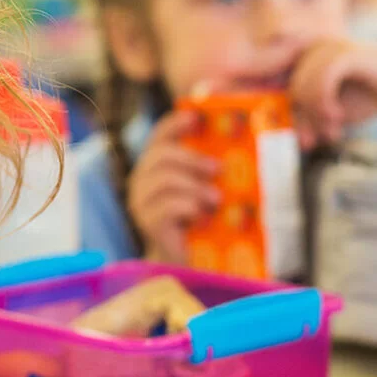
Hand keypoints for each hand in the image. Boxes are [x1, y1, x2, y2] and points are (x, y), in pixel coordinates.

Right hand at [126, 111, 219, 263]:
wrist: (187, 259)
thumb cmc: (201, 219)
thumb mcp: (206, 188)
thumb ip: (211, 169)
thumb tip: (235, 151)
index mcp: (156, 166)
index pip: (160, 134)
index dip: (175, 122)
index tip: (196, 117)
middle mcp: (143, 180)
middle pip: (161, 154)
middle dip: (192, 158)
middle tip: (217, 168)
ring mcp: (141, 202)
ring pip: (165, 179)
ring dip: (195, 186)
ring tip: (216, 198)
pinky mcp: (148, 223)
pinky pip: (167, 206)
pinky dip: (189, 207)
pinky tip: (202, 215)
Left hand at [289, 39, 376, 148]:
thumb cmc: (370, 96)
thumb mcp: (334, 112)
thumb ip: (313, 120)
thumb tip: (297, 140)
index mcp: (306, 59)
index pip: (282, 88)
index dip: (287, 114)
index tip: (303, 139)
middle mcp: (313, 49)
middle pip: (291, 91)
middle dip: (305, 121)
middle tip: (323, 138)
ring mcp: (328, 47)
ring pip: (303, 88)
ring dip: (316, 116)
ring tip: (333, 130)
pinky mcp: (345, 52)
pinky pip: (321, 81)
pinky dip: (324, 104)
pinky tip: (337, 116)